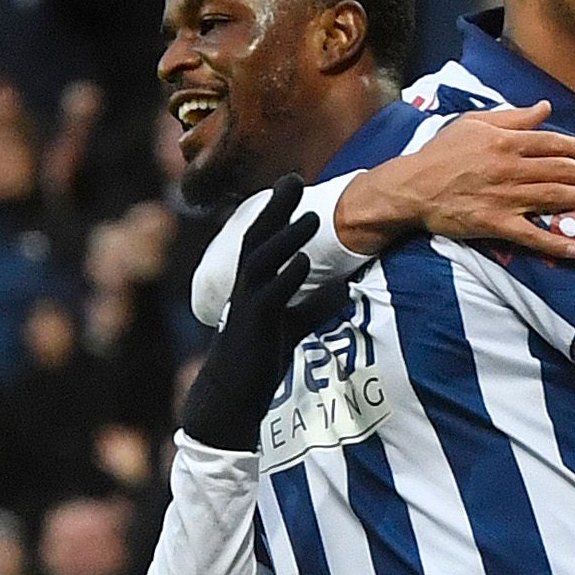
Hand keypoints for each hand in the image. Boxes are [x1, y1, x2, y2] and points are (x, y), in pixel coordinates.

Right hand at [180, 198, 357, 447]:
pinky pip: (269, 295)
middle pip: (257, 236)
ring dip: (286, 237)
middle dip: (275, 207)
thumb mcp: (291, 326)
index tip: (293, 181)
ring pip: (262, 260)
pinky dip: (287, 277)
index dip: (278, 209)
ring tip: (312, 217)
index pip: (263, 237)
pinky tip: (303, 262)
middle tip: (294, 178)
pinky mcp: (253, 326)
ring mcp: (247, 305)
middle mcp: (245, 287)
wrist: (231, 396)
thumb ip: (313, 305)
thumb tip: (344, 289)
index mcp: (253, 283)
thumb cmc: (257, 359)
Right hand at [329, 100, 574, 258]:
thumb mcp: (474, 124)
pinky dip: (553, 243)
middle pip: (562, 170)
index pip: (554, 144)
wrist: (411, 186)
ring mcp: (504, 197)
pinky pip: (529, 235)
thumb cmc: (441, 153)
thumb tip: (545, 108)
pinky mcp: (494, 223)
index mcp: (507, 142)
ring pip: (554, 197)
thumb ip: (513, 118)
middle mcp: (510, 167)